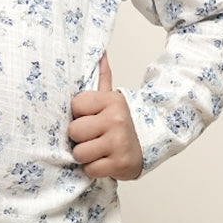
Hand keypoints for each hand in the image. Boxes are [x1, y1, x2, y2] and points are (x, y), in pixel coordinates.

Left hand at [69, 54, 143, 180]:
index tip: (90, 118)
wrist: (149, 145)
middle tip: (93, 137)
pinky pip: (90, 169)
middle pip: (74, 131)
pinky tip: (104, 161)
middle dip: (80, 138)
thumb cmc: (120, 123)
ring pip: (79, 153)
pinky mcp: (119, 163)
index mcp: (111, 101)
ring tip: (98, 150)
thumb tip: (99, 52)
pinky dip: (94, 169)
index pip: (75, 106)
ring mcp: (118, 142)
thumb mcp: (112, 99)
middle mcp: (115, 119)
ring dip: (86, 155)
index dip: (78, 115)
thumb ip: (102, 77)